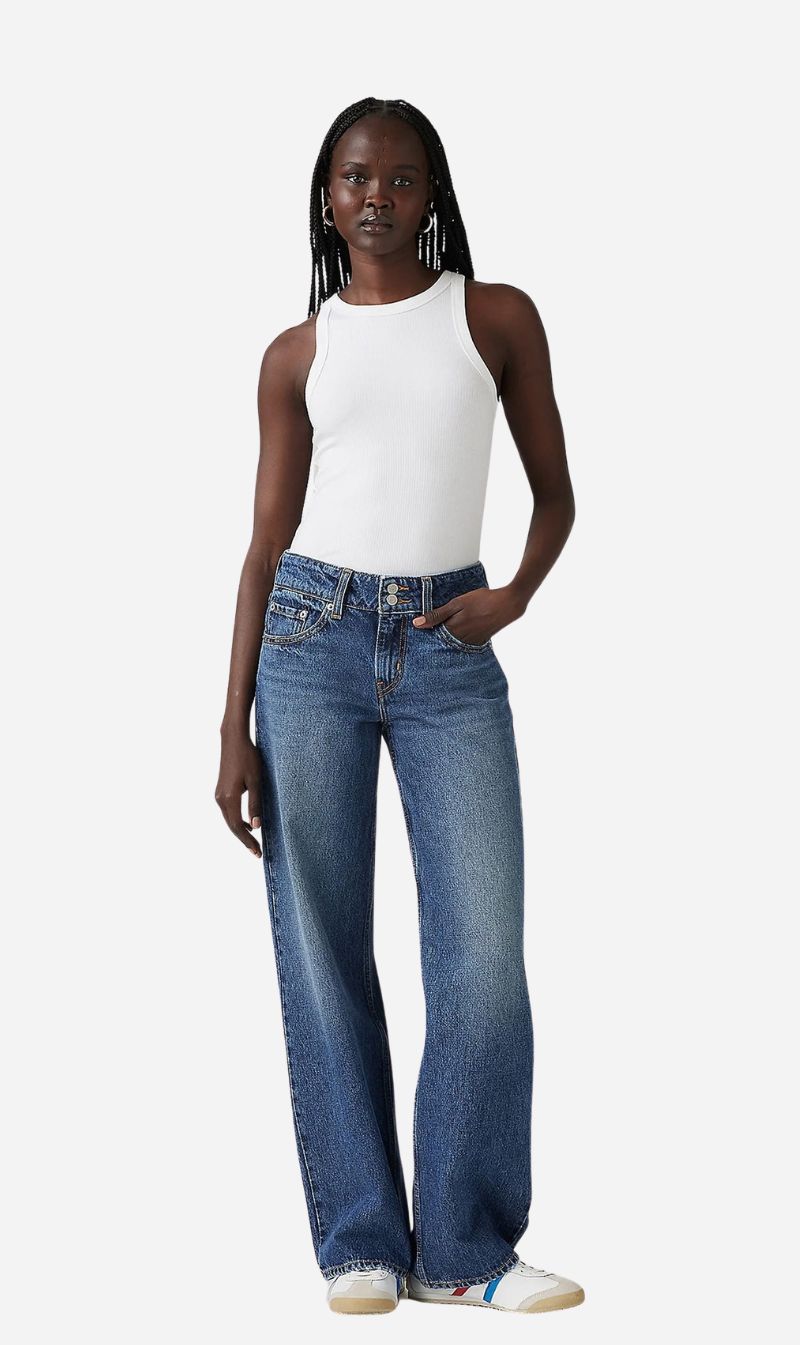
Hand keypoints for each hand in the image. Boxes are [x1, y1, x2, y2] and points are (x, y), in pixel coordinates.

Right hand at [215, 730, 263, 857]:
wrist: (233, 740)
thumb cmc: (248, 758)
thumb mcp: (256, 781)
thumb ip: (255, 804)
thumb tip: (256, 826)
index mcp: (229, 798)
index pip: (238, 827)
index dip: (248, 841)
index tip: (258, 852)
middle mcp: (220, 799)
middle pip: (232, 826)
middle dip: (244, 840)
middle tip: (257, 852)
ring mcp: (218, 794)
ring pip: (229, 819)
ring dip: (241, 831)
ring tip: (254, 842)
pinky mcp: (221, 790)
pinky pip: (228, 811)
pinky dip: (237, 821)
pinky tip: (248, 823)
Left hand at [412, 585, 525, 644]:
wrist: (508, 604)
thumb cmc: (482, 600)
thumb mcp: (457, 603)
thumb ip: (437, 615)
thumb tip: (417, 624)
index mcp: (452, 630)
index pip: (432, 636)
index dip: (425, 632)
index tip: (418, 629)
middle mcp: (461, 640)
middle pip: (442, 642)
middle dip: (434, 637)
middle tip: (428, 631)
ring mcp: (471, 642)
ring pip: (453, 643)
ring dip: (447, 638)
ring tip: (445, 629)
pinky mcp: (479, 641)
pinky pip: (464, 643)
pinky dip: (459, 638)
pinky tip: (460, 630)